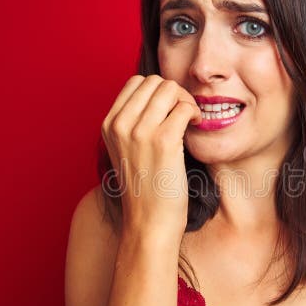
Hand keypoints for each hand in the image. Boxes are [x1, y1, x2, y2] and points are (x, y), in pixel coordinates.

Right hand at [101, 75, 201, 239]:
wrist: (148, 223)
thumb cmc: (146, 189)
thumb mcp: (127, 151)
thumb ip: (134, 124)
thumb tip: (161, 96)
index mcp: (108, 125)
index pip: (136, 82)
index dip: (159, 90)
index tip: (170, 109)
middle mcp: (120, 125)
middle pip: (155, 82)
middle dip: (175, 93)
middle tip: (184, 114)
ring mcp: (139, 132)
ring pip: (170, 90)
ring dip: (186, 101)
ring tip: (190, 120)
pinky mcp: (162, 142)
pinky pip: (184, 107)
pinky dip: (195, 113)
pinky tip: (196, 126)